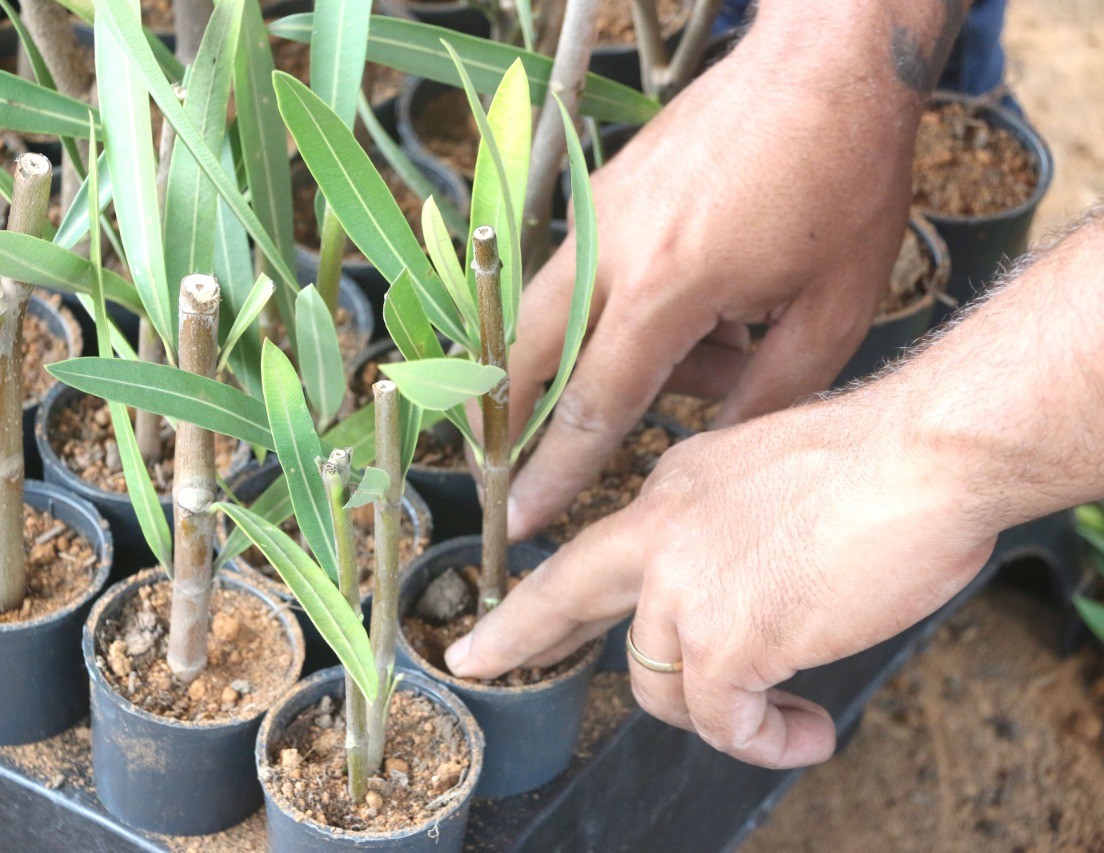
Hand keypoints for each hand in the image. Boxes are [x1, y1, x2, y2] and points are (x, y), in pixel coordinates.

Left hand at [447, 390, 997, 767]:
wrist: (926, 454)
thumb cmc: (884, 463)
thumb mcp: (775, 482)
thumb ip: (734, 535)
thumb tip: (745, 599)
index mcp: (675, 487)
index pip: (594, 550)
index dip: (547, 588)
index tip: (502, 613)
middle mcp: (662, 532)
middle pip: (564, 594)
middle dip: (515, 634)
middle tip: (477, 659)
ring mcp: (684, 586)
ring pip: (660, 686)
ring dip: (721, 716)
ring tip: (785, 719)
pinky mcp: (725, 640)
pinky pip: (724, 722)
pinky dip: (764, 741)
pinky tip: (804, 731)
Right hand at [505, 29, 923, 540]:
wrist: (824, 61)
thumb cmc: (842, 180)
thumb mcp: (833, 309)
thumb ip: (767, 395)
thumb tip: (715, 447)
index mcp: (668, 286)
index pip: (592, 405)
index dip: (554, 471)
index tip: (520, 516)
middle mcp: (611, 250)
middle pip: (526, 356)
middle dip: (509, 419)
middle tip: (509, 466)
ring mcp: (597, 215)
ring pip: (549, 316)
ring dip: (592, 361)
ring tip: (729, 350)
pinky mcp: (603, 193)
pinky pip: (580, 276)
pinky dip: (610, 314)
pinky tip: (704, 308)